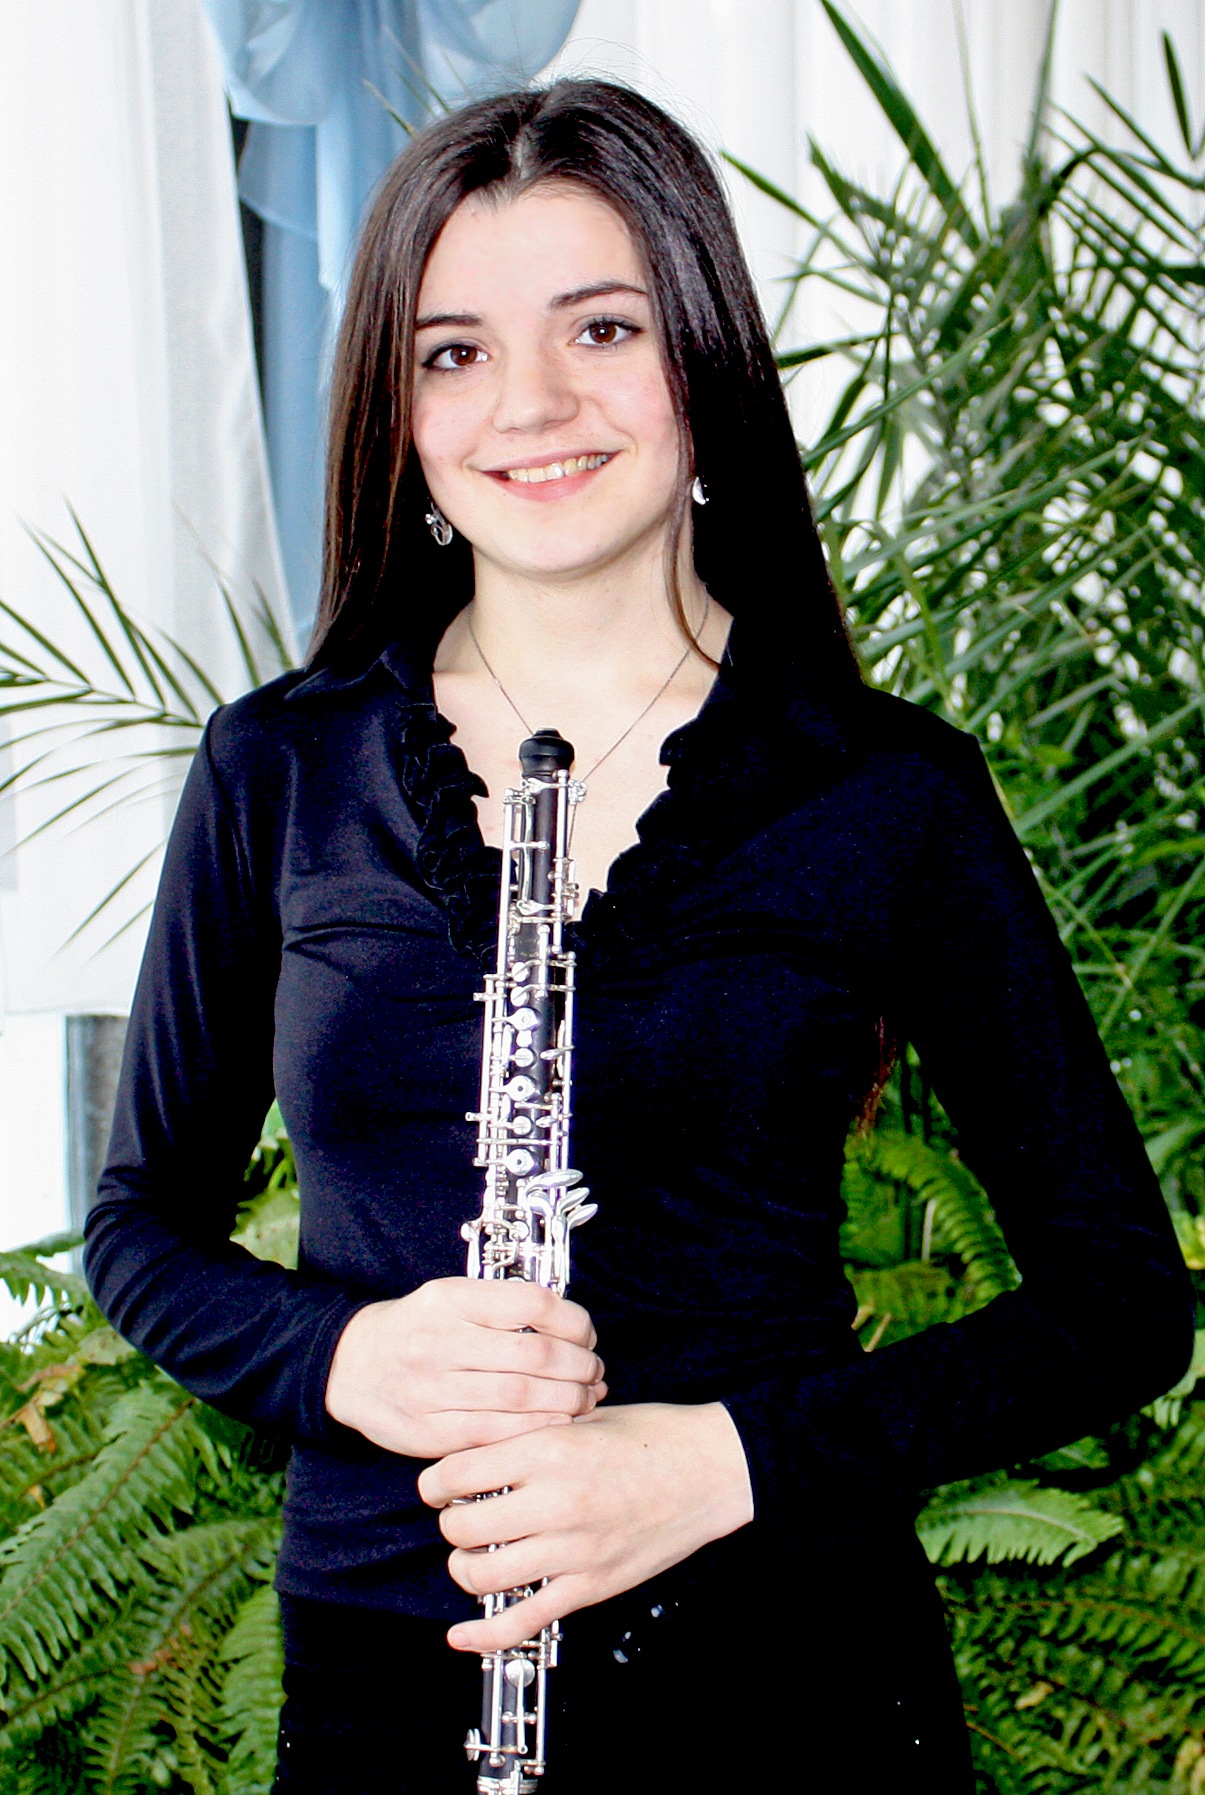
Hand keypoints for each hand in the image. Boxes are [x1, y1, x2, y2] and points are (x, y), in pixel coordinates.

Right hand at [324, 1278, 605, 1456]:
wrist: (349, 1367)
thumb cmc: (415, 1329)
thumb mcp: (450, 1297)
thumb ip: (501, 1305)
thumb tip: (570, 1326)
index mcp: (450, 1299)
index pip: (532, 1303)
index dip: (573, 1321)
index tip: (587, 1334)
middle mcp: (440, 1340)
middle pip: (534, 1354)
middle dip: (579, 1366)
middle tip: (594, 1372)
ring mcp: (431, 1388)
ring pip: (520, 1396)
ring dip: (567, 1400)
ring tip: (585, 1398)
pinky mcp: (428, 1430)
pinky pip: (496, 1434)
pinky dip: (536, 1429)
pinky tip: (557, 1424)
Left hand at [418, 1401, 753, 1651]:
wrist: (712, 1468)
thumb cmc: (655, 1437)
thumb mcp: (585, 1418)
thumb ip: (532, 1435)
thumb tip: (482, 1452)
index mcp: (550, 1451)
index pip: (458, 1473)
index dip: (437, 1481)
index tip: (437, 1484)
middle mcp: (556, 1503)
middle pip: (461, 1528)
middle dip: (452, 1523)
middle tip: (461, 1514)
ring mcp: (573, 1550)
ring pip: (482, 1576)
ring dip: (466, 1567)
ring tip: (474, 1553)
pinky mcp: (590, 1586)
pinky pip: (524, 1622)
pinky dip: (484, 1635)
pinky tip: (463, 1634)